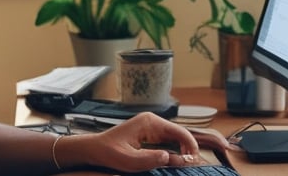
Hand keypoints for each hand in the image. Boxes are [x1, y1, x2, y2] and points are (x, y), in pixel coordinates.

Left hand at [63, 112, 203, 172]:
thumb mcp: (129, 160)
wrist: (94, 150)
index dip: (190, 146)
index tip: (193, 161)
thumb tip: (172, 158)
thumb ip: (151, 159)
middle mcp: (152, 121)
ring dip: (182, 150)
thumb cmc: (108, 153)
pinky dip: (174, 151)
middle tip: (192, 165)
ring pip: (175, 138)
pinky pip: (167, 141)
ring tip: (186, 165)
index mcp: (149, 122)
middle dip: (188, 149)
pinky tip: (175, 162)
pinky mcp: (149, 135)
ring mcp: (151, 127)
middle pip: (179, 134)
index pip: (179, 131)